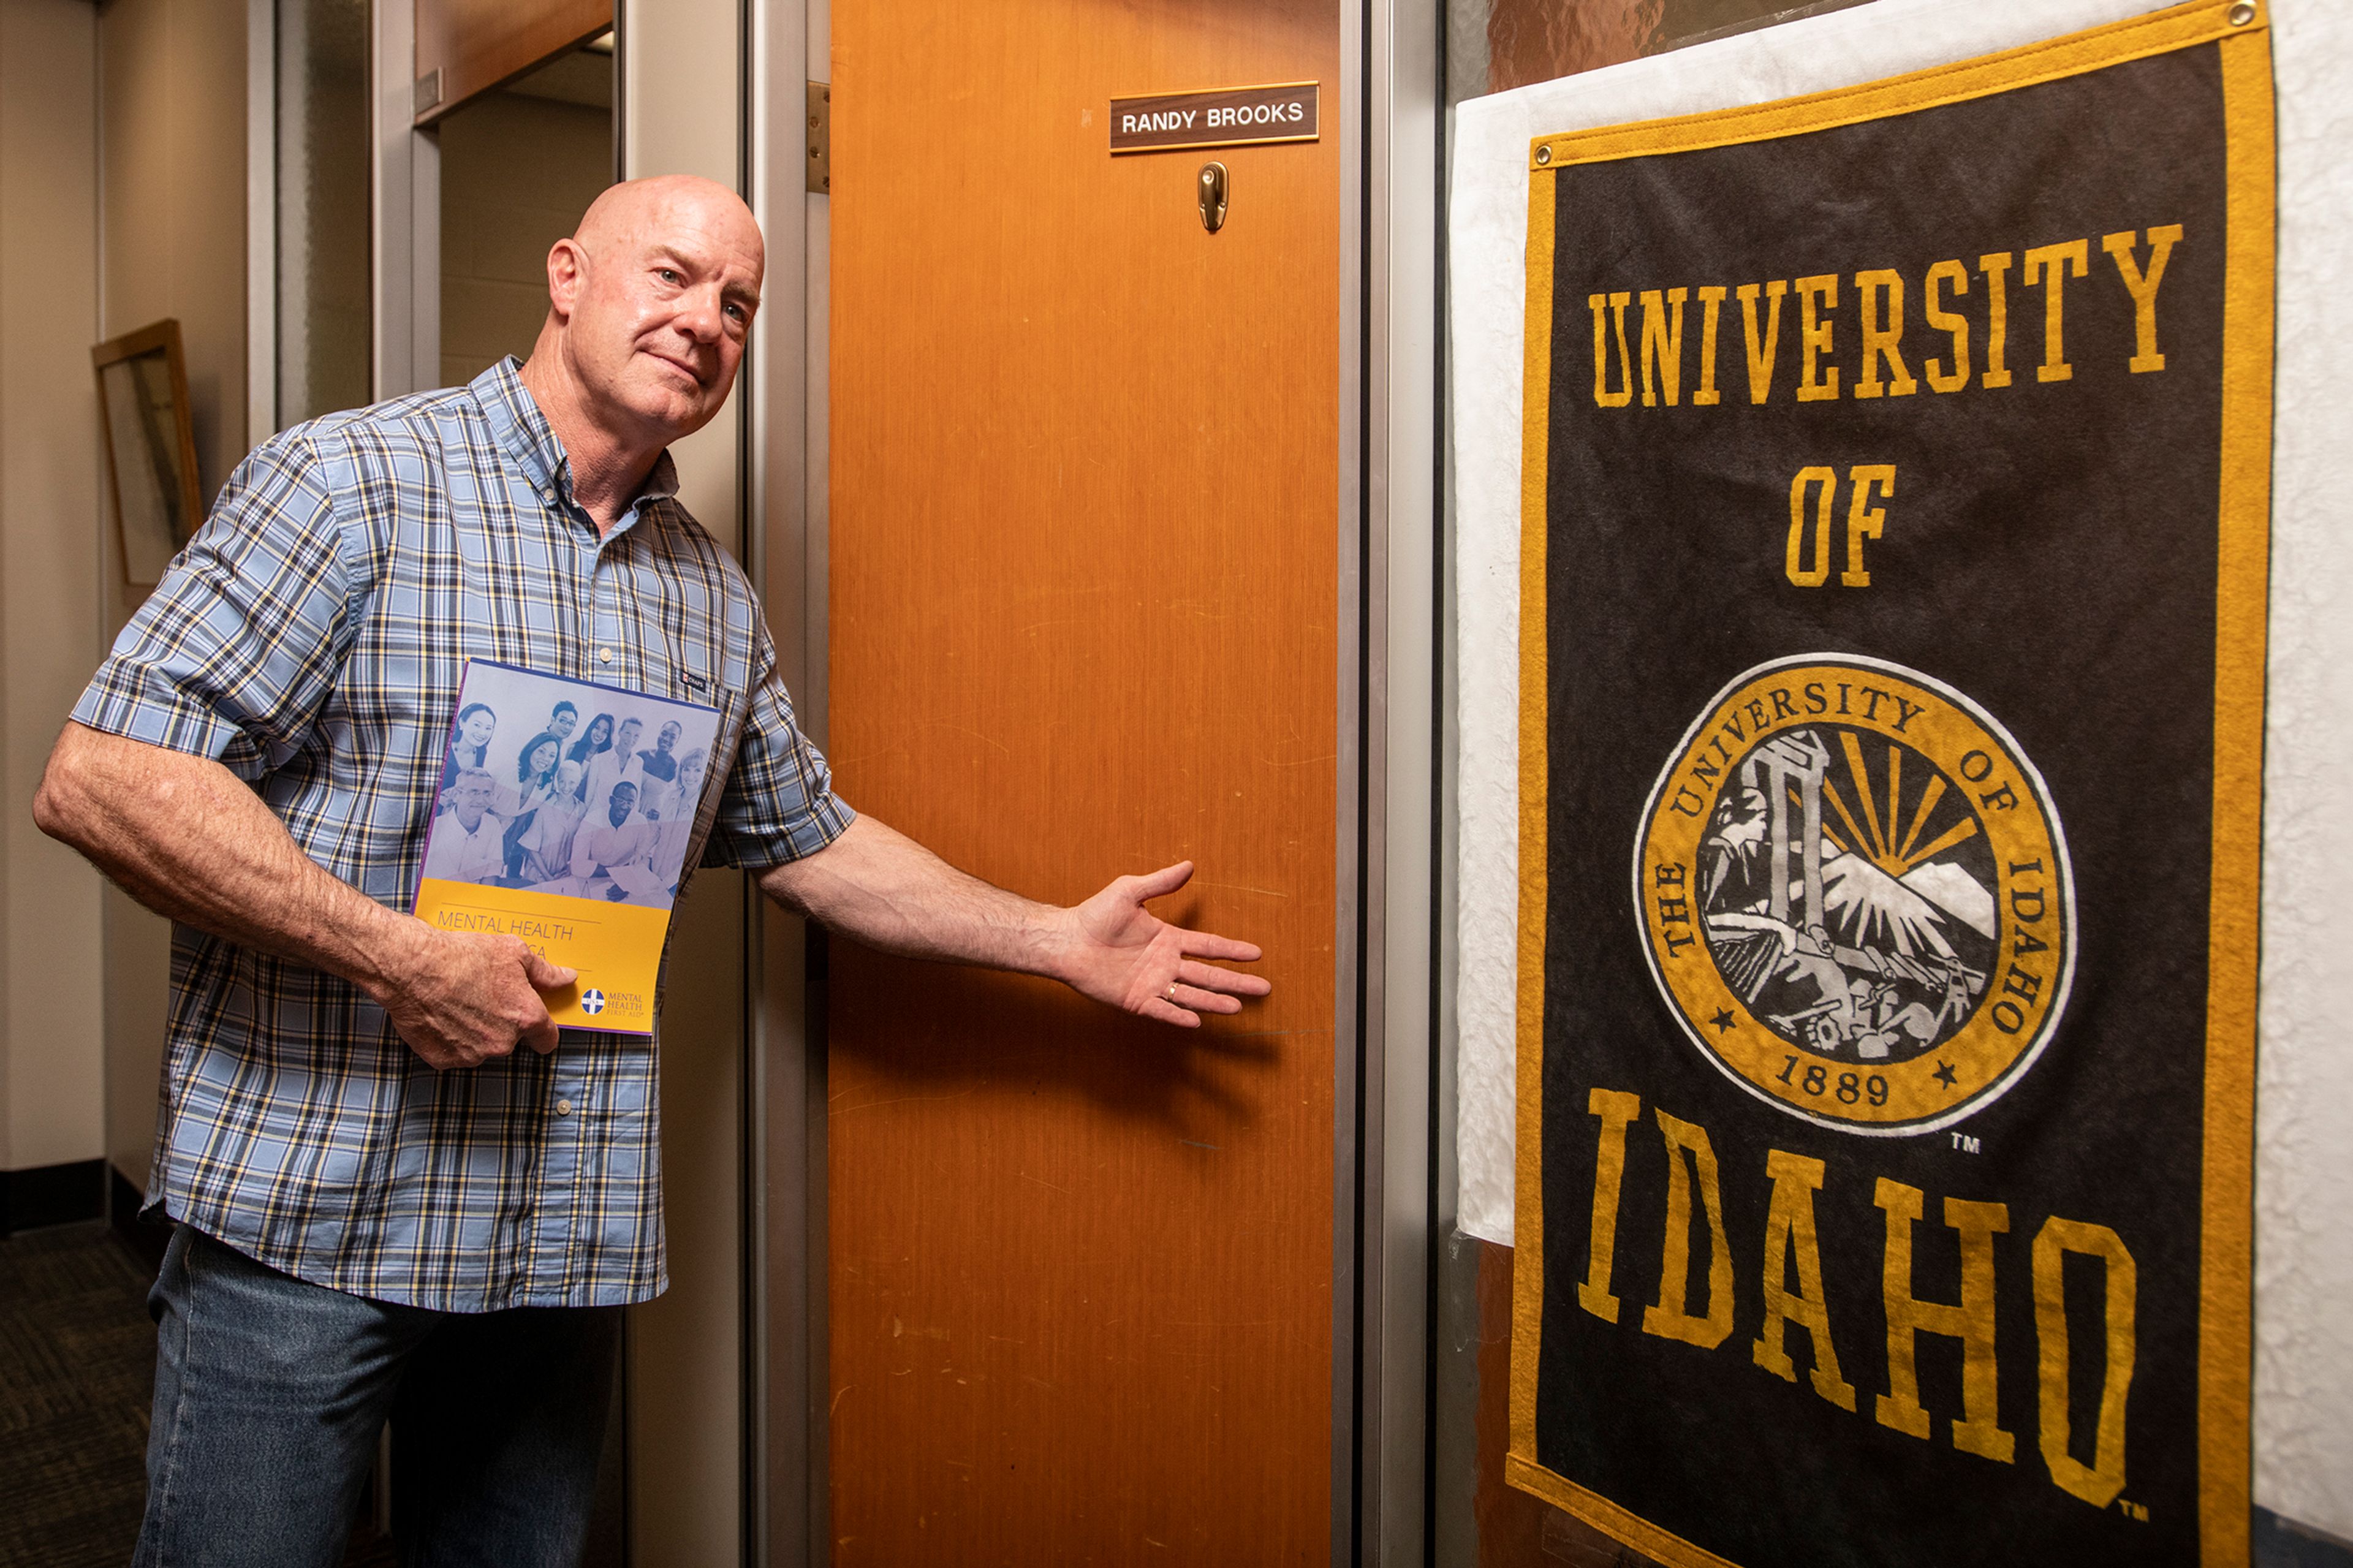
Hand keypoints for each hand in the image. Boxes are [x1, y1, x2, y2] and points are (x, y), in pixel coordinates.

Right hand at [377, 925, 577, 1068]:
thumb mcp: (513, 952)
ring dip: (476, 1032)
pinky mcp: (444, 1060)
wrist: (412, 968)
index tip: (536, 1026)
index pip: (547, 1040)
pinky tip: (442, 1015)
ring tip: (459, 1003)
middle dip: (503, 1024)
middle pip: (511, 1041)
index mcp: (525, 1018)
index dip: (542, 1032)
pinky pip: (454, 1053)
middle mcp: (502, 1042)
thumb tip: (566, 978)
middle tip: (484, 998)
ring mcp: (472, 1055)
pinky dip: (450, 1039)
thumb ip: (545, 972)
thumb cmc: (463, 957)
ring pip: (482, 1048)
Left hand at [1060, 861, 1270, 1026]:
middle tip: (1264, 988)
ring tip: (1238, 1007)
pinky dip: (1179, 1016)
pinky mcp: (1136, 1000)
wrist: (1066, 940)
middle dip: (1236, 981)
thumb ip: (1161, 882)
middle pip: (1209, 974)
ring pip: (1191, 994)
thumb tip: (1190, 864)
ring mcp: (1153, 984)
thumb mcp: (1130, 891)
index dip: (1233, 950)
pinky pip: (1162, 1010)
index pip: (1209, 946)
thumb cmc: (1094, 914)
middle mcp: (1165, 964)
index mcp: (1168, 939)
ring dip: (1215, 1000)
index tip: (1257, 953)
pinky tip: (1197, 1020)